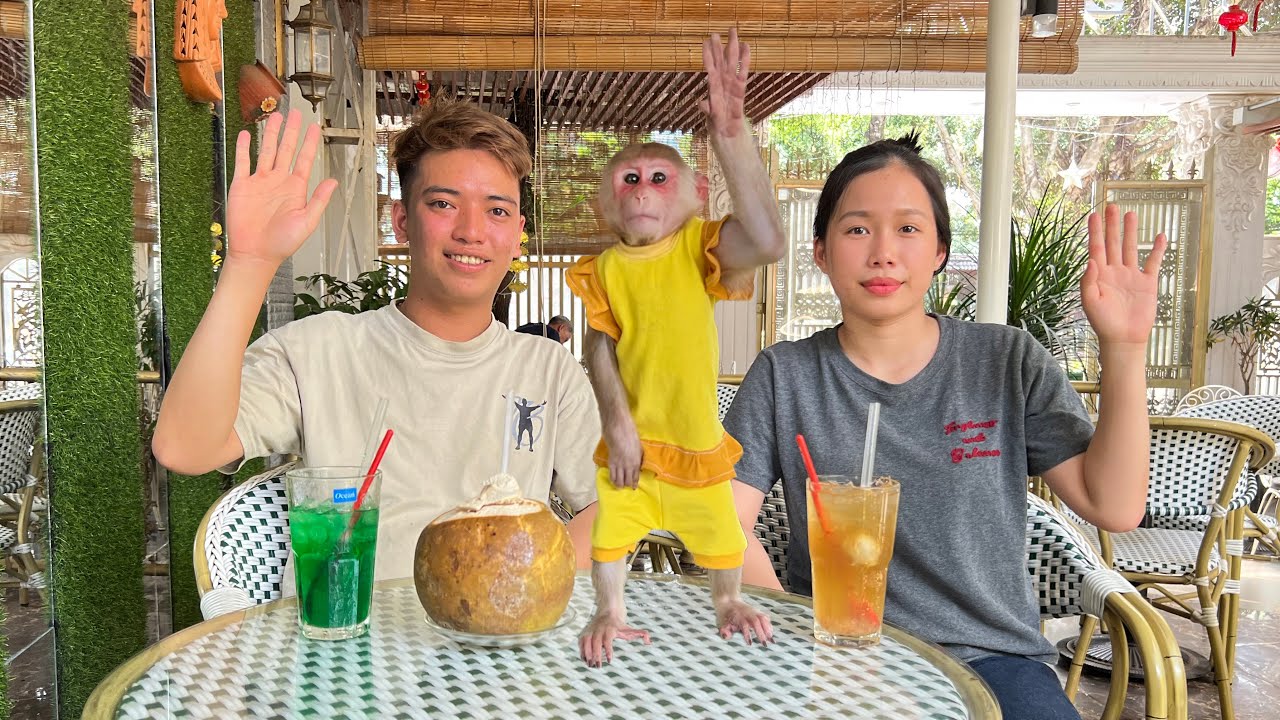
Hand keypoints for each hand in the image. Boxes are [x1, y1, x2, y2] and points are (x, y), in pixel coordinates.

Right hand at [226, 109, 337, 267]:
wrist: (256, 254)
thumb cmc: (282, 243)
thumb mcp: (307, 221)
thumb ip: (319, 200)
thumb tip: (333, 181)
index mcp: (296, 188)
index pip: (305, 159)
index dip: (310, 143)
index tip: (315, 127)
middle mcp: (278, 181)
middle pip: (286, 149)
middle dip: (291, 131)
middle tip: (295, 113)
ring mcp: (260, 182)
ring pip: (265, 151)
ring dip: (270, 134)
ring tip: (274, 117)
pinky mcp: (242, 185)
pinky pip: (242, 162)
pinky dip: (243, 147)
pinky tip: (244, 134)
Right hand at [579, 612, 650, 666]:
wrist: (608, 610)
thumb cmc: (620, 624)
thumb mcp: (630, 629)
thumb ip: (641, 634)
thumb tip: (649, 642)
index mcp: (610, 629)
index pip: (608, 640)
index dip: (608, 650)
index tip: (610, 661)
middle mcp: (599, 629)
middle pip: (596, 642)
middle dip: (596, 655)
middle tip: (598, 666)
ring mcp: (591, 630)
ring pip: (586, 642)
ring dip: (587, 654)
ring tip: (590, 665)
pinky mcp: (585, 632)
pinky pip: (581, 642)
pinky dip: (582, 651)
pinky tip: (585, 660)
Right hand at [604, 416, 642, 488]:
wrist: (618, 428)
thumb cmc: (630, 434)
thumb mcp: (638, 446)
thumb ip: (637, 457)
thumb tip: (637, 464)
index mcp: (636, 461)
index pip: (635, 477)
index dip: (634, 483)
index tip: (633, 487)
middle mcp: (628, 465)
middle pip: (627, 481)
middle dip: (627, 485)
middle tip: (626, 486)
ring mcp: (619, 464)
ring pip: (619, 481)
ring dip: (619, 484)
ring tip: (619, 486)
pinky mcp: (611, 462)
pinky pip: (611, 475)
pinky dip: (613, 480)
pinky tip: (613, 481)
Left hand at [699, 29, 749, 139]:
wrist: (728, 133)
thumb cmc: (717, 125)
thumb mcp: (711, 118)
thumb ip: (708, 110)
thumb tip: (702, 103)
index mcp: (713, 88)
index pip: (710, 68)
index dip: (708, 55)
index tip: (705, 42)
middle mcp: (722, 83)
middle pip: (721, 61)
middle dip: (720, 46)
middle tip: (719, 31)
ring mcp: (732, 84)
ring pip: (732, 62)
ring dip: (732, 48)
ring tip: (733, 32)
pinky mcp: (741, 88)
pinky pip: (743, 71)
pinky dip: (745, 60)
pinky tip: (746, 47)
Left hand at [716, 599, 772, 645]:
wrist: (728, 601)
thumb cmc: (724, 616)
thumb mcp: (721, 623)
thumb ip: (724, 631)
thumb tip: (726, 636)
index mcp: (738, 616)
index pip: (744, 624)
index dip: (747, 634)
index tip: (750, 644)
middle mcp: (746, 613)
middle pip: (756, 622)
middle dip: (761, 633)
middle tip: (764, 644)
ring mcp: (752, 611)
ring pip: (762, 618)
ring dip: (767, 629)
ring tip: (771, 640)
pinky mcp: (756, 611)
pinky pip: (765, 617)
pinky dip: (768, 625)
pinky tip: (770, 633)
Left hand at [1081, 204, 1167, 347]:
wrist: (1124, 339)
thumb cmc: (1103, 323)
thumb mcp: (1090, 302)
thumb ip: (1088, 281)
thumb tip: (1091, 260)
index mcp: (1099, 275)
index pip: (1096, 248)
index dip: (1095, 231)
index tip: (1093, 215)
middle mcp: (1114, 272)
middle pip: (1113, 243)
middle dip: (1112, 225)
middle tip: (1112, 206)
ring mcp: (1131, 276)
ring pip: (1131, 248)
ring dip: (1131, 232)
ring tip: (1131, 213)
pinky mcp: (1147, 283)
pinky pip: (1153, 262)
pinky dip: (1157, 250)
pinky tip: (1160, 236)